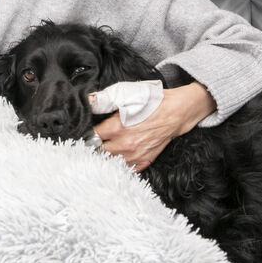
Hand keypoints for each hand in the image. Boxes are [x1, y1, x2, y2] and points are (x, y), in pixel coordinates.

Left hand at [95, 82, 214, 171]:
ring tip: (106, 146)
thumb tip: (87, 101)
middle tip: (95, 139)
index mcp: (117, 128)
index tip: (85, 130)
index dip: (86, 133)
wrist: (176, 112)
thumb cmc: (152, 101)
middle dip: (94, 145)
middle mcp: (125, 145)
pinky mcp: (144, 161)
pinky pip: (125, 168)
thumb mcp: (126, 93)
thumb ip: (103, 99)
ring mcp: (135, 155)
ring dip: (106, 155)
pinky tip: (118, 155)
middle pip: (98, 152)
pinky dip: (119, 163)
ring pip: (110, 161)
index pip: (91, 137)